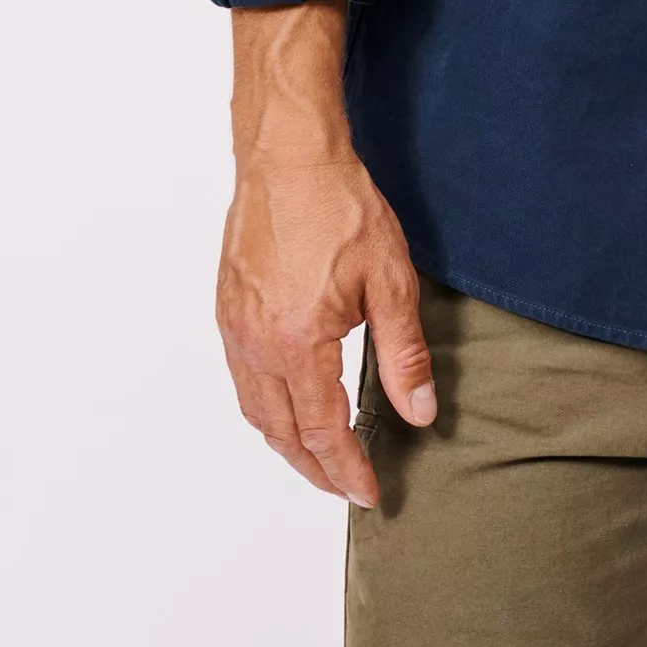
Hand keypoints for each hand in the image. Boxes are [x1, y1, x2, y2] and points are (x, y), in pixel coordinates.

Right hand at [217, 2, 437, 504]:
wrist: (287, 154)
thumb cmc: (339, 205)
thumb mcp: (391, 280)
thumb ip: (405, 353)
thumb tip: (419, 413)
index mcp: (297, 344)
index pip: (323, 431)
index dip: (347, 470)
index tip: (370, 493)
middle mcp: (256, 344)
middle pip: (282, 433)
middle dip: (315, 468)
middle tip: (347, 486)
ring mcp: (235, 327)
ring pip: (256, 410)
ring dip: (287, 442)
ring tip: (321, 456)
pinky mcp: (227, 307)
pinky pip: (242, 379)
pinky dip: (267, 407)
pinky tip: (290, 402)